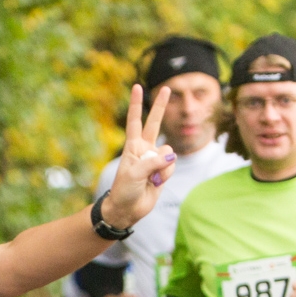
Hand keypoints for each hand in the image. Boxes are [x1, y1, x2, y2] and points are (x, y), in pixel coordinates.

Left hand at [98, 85, 175, 231]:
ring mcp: (155, 159)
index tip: (137, 87)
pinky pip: (171, 167)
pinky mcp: (163, 171)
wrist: (128, 209)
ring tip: (150, 179)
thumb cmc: (124, 190)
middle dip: (160, 107)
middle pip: (154, 123)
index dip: (136, 104)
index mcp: (132, 146)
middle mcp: (144, 149)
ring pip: (168, 153)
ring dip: (162, 167)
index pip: (134, 121)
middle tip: (167, 89)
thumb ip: (153, 163)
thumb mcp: (134, 175)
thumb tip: (171, 156)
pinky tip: (155, 183)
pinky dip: (165, 175)